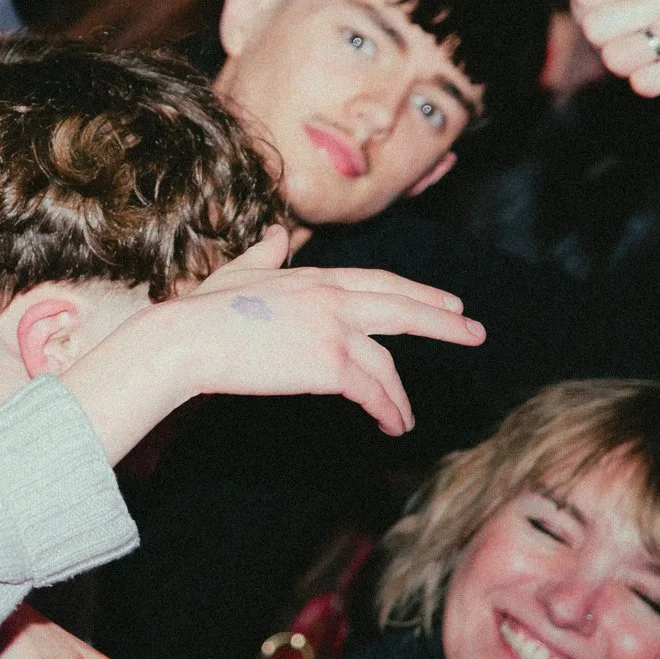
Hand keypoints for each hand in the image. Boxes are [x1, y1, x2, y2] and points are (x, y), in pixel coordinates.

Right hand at [178, 227, 486, 432]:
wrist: (186, 340)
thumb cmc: (201, 313)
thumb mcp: (237, 274)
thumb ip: (264, 255)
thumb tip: (278, 234)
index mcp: (314, 276)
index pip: (379, 282)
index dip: (416, 292)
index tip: (445, 302)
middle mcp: (332, 296)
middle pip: (403, 309)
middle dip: (443, 321)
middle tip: (474, 331)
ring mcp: (334, 328)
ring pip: (387, 363)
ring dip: (401, 396)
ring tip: (406, 419)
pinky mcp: (329, 364)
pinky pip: (372, 391)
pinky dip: (386, 410)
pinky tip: (391, 424)